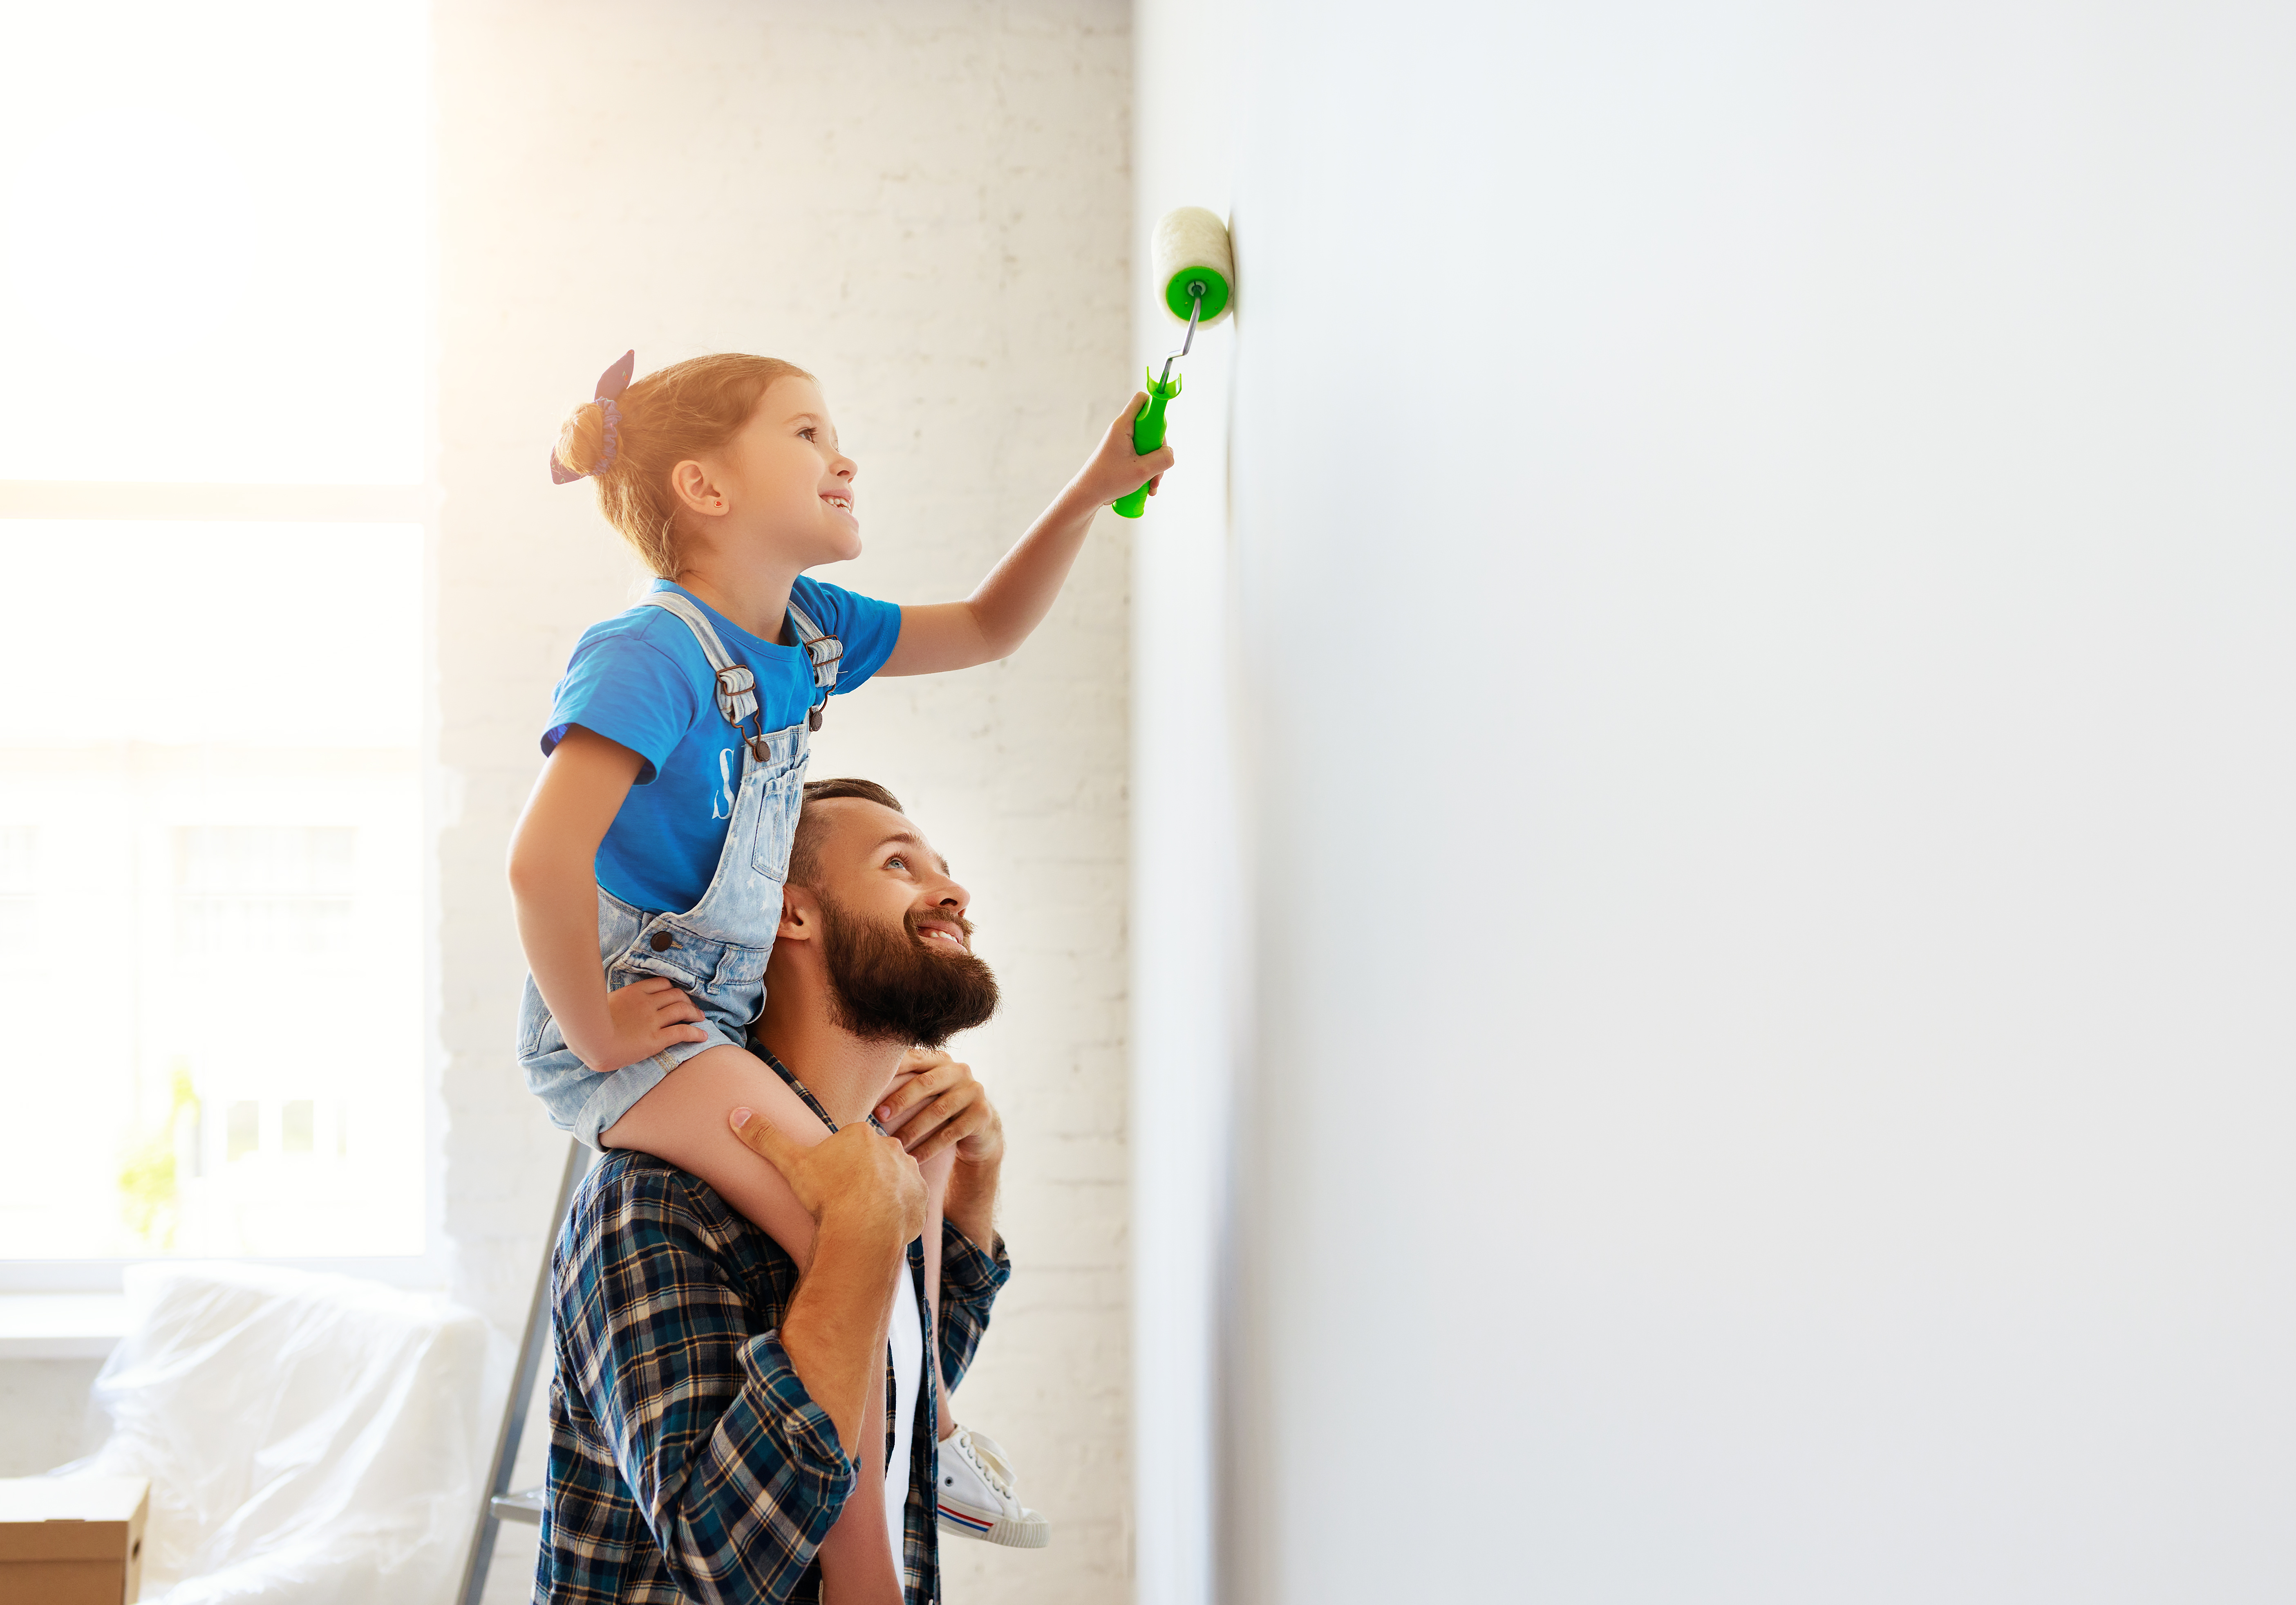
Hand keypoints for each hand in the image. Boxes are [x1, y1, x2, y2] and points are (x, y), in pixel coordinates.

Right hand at [572, 976, 707, 1072]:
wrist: (589, 1040)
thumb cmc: (589, 1025)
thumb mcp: (603, 1004)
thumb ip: (617, 1001)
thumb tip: (617, 1002)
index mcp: (633, 992)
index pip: (662, 983)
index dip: (673, 989)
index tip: (677, 995)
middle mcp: (647, 1003)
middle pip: (676, 994)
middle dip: (687, 1000)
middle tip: (692, 1008)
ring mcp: (652, 1021)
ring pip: (682, 1009)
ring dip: (695, 1013)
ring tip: (700, 1019)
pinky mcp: (656, 1039)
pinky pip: (682, 1032)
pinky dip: (695, 1033)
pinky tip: (702, 1036)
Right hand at [730, 1104, 927, 1245]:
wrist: (864, 1228)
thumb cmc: (828, 1194)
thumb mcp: (791, 1163)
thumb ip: (765, 1138)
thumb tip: (736, 1114)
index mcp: (862, 1134)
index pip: (849, 1143)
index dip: (836, 1164)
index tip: (827, 1182)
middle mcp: (892, 1147)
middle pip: (872, 1159)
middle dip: (860, 1175)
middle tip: (842, 1198)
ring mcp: (910, 1173)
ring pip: (893, 1178)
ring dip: (881, 1191)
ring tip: (861, 1213)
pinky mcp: (921, 1198)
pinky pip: (909, 1202)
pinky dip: (898, 1211)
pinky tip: (881, 1223)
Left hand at [872, 1049, 1005, 1168]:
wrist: (980, 1127)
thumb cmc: (941, 1107)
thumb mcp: (928, 1090)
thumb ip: (906, 1082)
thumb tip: (860, 1088)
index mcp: (941, 1059)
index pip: (914, 1058)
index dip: (892, 1071)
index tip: (870, 1088)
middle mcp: (960, 1071)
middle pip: (926, 1083)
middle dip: (900, 1100)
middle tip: (879, 1117)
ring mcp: (974, 1091)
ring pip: (938, 1111)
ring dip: (913, 1129)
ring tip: (895, 1143)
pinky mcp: (982, 1114)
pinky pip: (952, 1133)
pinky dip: (930, 1147)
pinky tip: (915, 1158)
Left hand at [1069, 392, 1177, 507]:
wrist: (1088, 495)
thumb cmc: (1109, 480)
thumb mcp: (1142, 471)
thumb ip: (1163, 459)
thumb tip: (1170, 454)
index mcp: (1124, 425)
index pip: (1142, 400)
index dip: (1156, 407)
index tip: (1163, 426)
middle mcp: (1123, 431)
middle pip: (1152, 428)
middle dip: (1160, 450)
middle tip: (1158, 468)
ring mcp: (1124, 444)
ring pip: (1149, 446)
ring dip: (1156, 466)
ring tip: (1152, 485)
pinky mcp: (1124, 456)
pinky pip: (1143, 458)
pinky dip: (1148, 471)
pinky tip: (1148, 488)